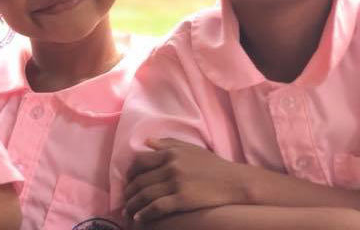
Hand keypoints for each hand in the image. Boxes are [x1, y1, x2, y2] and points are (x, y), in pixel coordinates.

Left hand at [124, 138, 252, 223]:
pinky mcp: (183, 199)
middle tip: (124, 201)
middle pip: (140, 180)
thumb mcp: (190, 149)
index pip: (140, 162)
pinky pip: (157, 207)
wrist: (235, 182)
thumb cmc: (213, 166)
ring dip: (132, 205)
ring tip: (128, 213)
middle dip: (128, 192)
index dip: (130, 173)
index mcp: (170, 153)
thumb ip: (167, 143)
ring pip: (145, 194)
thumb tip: (147, 142)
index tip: (127, 182)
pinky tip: (139, 218)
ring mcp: (176, 183)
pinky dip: (145, 213)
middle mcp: (170, 166)